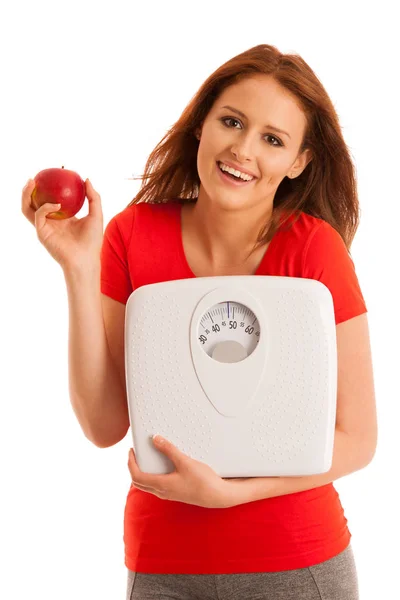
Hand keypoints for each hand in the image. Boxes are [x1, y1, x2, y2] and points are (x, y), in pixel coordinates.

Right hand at [21, 178, 103, 270]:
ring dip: (26, 194)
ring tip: (31, 182)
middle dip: (30, 189)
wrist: (85, 259)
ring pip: (28, 208)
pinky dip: (45, 207)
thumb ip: (93, 197)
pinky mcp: (41, 233)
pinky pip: (38, 215)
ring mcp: (44, 227)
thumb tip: (86, 179)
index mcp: (62, 217)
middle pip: (34, 202)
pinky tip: (56, 205)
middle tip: (35, 177)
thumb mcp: (96, 215)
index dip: (47, 187)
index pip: (50, 199)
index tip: (52, 174)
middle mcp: (50, 221)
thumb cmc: (92, 241)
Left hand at [127, 435, 253, 508]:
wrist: (218, 496)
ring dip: (143, 472)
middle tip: (135, 454)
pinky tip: (161, 467)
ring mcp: (169, 494)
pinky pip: (157, 486)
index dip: (130, 463)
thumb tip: (155, 439)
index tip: (131, 451)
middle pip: (139, 482)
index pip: (137, 476)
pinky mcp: (175, 493)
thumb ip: (169, 450)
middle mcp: (162, 492)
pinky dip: (153, 476)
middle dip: (133, 467)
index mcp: (161, 485)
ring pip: (148, 485)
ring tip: (146, 458)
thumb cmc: (203, 481)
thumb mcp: (185, 462)